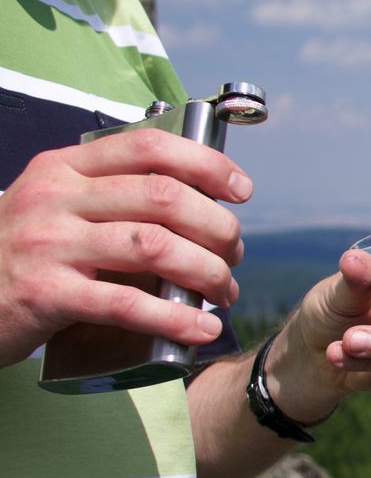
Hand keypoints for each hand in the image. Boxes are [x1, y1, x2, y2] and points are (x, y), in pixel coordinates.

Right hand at [0, 130, 251, 367]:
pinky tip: (201, 330)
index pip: (148, 147)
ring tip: (225, 292)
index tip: (241, 190)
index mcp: (63, 168)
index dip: (206, 165)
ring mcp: (49, 244)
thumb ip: (110, 197)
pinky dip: (175, 318)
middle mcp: (56, 198)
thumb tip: (198, 207)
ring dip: (207, 271)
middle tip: (235, 254)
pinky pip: (128, 303)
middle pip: (163, 197)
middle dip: (217, 226)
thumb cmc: (22, 255)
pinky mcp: (47, 294)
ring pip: (155, 246)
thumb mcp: (56, 207)